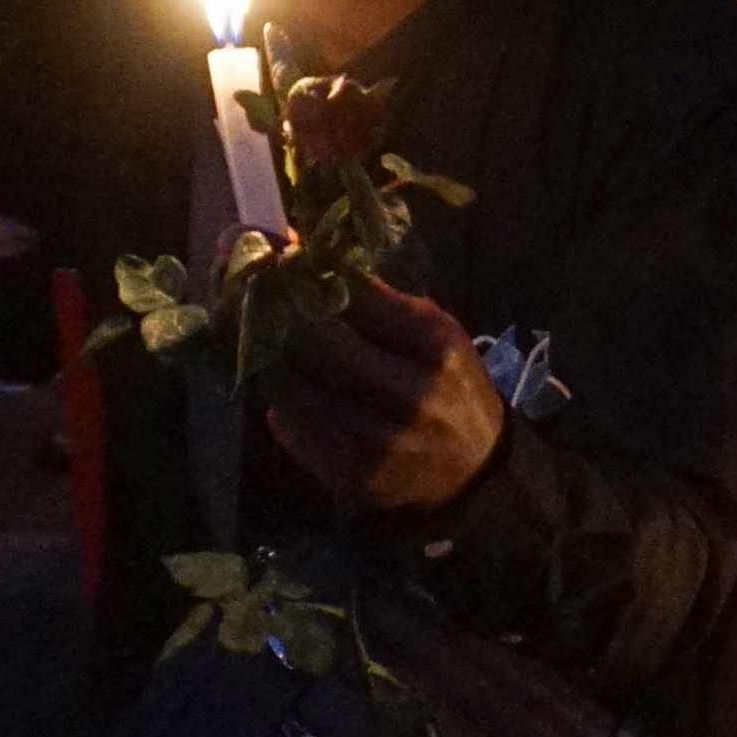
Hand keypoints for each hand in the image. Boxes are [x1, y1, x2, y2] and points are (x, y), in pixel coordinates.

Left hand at [259, 276, 509, 513]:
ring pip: (294, 388)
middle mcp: (407, 393)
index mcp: (435, 346)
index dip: (311, 275)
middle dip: (282, 316)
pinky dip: (282, 406)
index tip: (285, 263)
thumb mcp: (441, 336)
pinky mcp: (351, 475)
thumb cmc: (452, 388)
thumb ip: (384, 302)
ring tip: (265, 347)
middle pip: (318, 341)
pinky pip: (293, 428)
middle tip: (261, 302)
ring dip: (272, 362)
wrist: (475, 472)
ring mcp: (376, 440)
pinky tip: (285, 394)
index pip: (356, 297)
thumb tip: (313, 262)